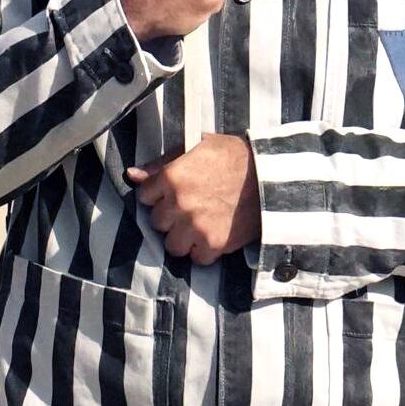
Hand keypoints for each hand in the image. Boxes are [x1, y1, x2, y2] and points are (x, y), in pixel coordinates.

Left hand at [128, 134, 259, 261]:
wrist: (272, 176)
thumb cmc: (235, 156)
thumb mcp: (198, 146)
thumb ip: (162, 162)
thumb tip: (132, 174)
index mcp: (172, 176)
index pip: (144, 196)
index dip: (158, 195)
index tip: (172, 194)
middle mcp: (179, 203)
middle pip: (156, 222)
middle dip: (170, 217)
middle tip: (189, 208)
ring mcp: (196, 226)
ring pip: (172, 245)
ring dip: (183, 237)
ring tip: (200, 225)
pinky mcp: (214, 244)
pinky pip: (196, 259)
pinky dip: (204, 251)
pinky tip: (213, 235)